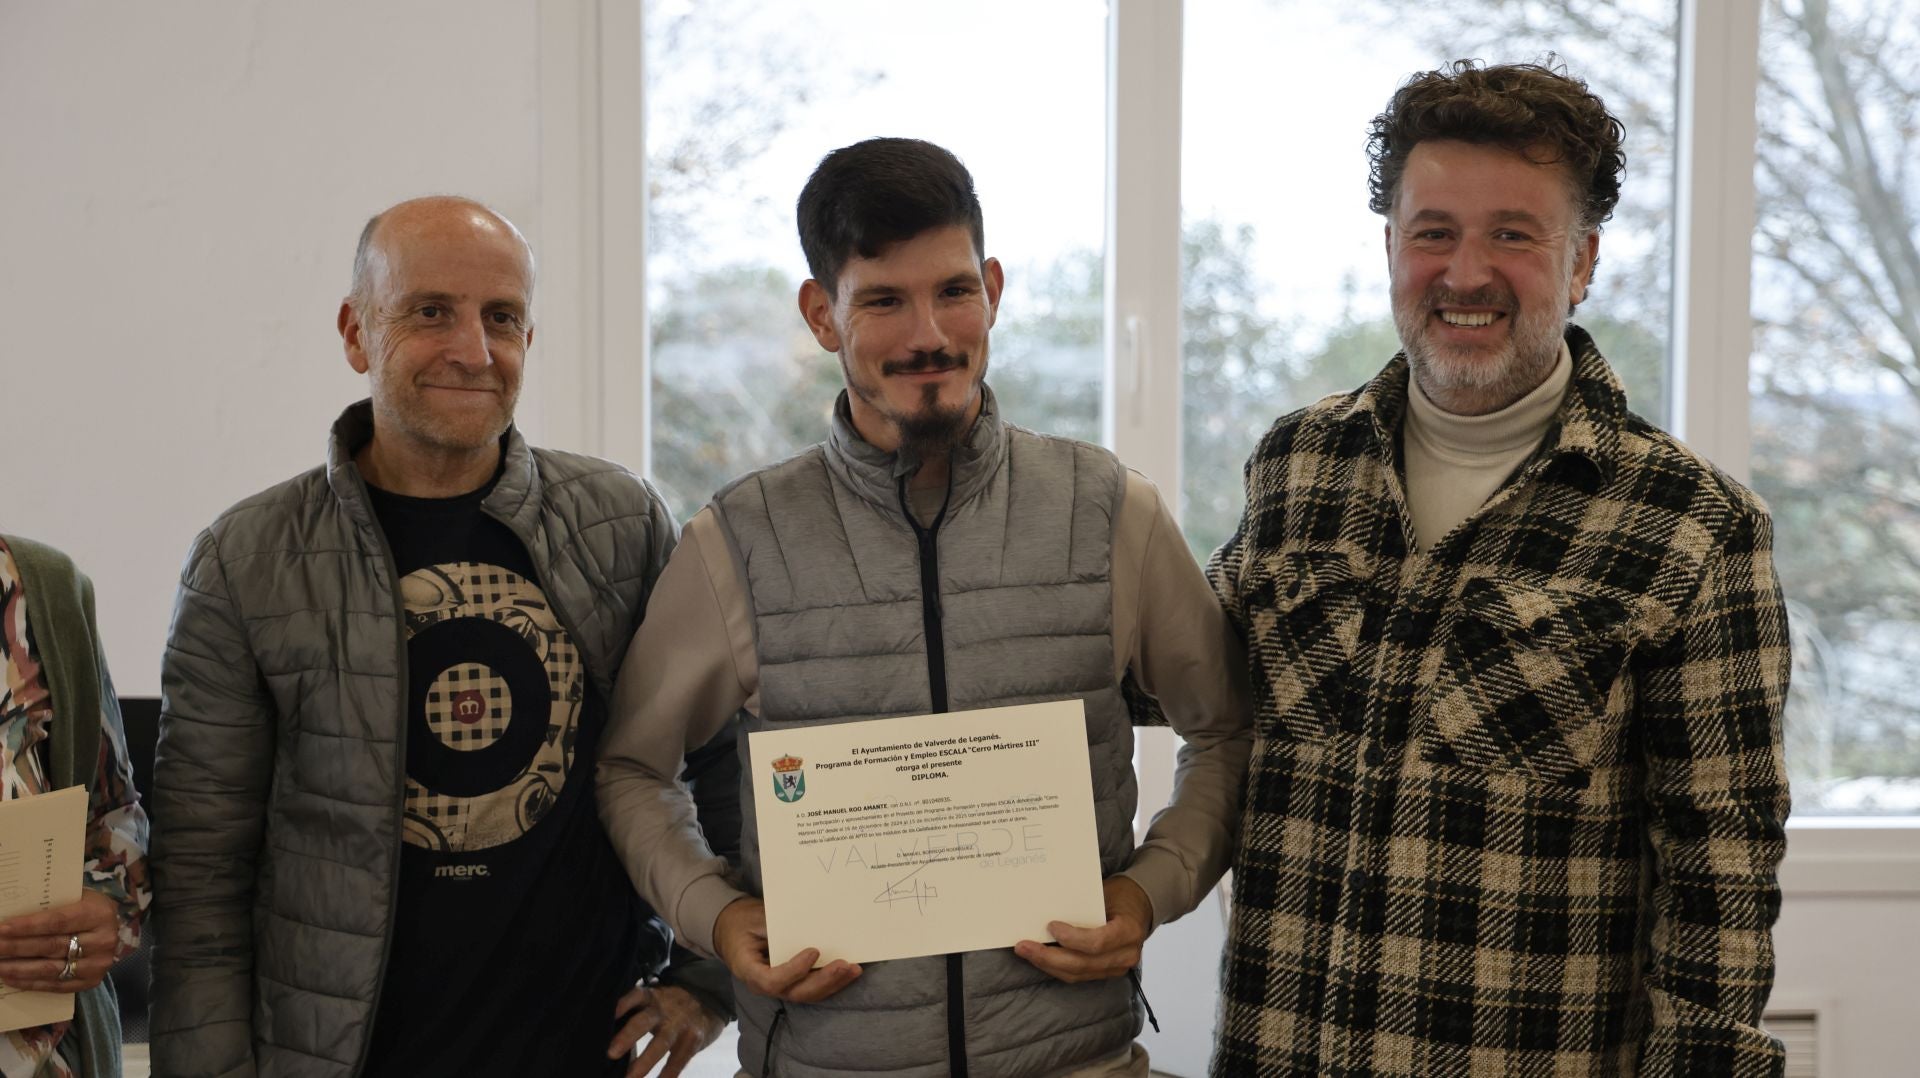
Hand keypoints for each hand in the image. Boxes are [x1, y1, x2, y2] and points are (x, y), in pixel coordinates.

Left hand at [0, 890, 122, 992]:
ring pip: (50, 968)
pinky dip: (29, 982)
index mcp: (99, 913)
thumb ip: (50, 906)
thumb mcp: (75, 898)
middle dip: (16, 948)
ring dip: (17, 968)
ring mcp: (98, 964)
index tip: (1, 929)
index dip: (27, 926)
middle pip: (51, 946)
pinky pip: (55, 985)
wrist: (109, 927)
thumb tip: (11, 916)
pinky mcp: (91, 981)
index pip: (58, 921)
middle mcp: (103, 940)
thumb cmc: (85, 907)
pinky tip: (9, 978)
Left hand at [608, 983, 725, 1077]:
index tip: (609, 1015)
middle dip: (627, 1036)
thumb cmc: (673, 1005)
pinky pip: (679, 1059)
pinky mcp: (695, 1038)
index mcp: (652, 997)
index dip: (622, 1004)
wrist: (712, 997)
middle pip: (644, 1021)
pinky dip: (668, 1074)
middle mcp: (665, 1008)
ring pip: (661, 1043)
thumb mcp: (657, 1001)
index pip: (635, 996)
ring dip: (644, 1062)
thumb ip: (638, 1013)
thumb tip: (607, 1035)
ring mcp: (681, 1023)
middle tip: (610, 1053)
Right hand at [713, 896, 860, 1002]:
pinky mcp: (793, 982)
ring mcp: (780, 986)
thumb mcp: (753, 918)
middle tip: (844, 965)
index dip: (794, 970)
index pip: (771, 980)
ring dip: (833, 983)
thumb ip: (775, 925)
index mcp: (748, 969)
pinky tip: (849, 972)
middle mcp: (764, 984)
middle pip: (796, 992)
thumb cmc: (742, 922)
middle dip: (823, 981)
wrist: (733, 929)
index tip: (813, 951)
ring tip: (854, 969)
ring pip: (808, 994)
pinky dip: (832, 982)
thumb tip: (806, 923)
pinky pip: (812, 988)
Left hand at [1013, 875, 1152, 983]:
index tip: (1050, 926)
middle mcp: (1126, 954)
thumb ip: (1082, 905)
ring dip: (1048, 965)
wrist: (1140, 906)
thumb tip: (1047, 907)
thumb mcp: (1105, 892)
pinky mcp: (1106, 972)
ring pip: (1077, 973)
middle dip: (1049, 957)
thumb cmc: (1120, 894)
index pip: (1097, 942)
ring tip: (1026, 952)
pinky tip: (1041, 958)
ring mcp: (1117, 967)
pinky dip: (1057, 967)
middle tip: (1023, 946)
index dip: (1071, 938)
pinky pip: (1079, 975)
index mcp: (1129, 931)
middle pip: (1082, 963)